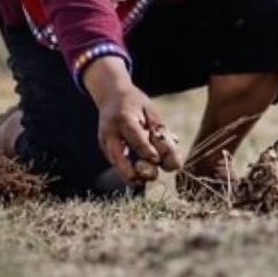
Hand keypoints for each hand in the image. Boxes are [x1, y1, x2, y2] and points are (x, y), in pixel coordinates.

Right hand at [83, 56, 179, 182]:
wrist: (110, 95)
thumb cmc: (135, 104)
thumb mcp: (150, 112)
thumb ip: (160, 133)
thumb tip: (173, 160)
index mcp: (123, 118)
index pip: (135, 138)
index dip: (146, 150)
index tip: (157, 160)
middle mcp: (110, 131)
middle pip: (117, 156)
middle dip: (132, 171)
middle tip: (149, 178)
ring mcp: (104, 141)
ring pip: (115, 163)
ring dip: (129, 174)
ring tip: (143, 181)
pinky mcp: (105, 148)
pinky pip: (116, 162)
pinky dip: (126, 170)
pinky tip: (137, 176)